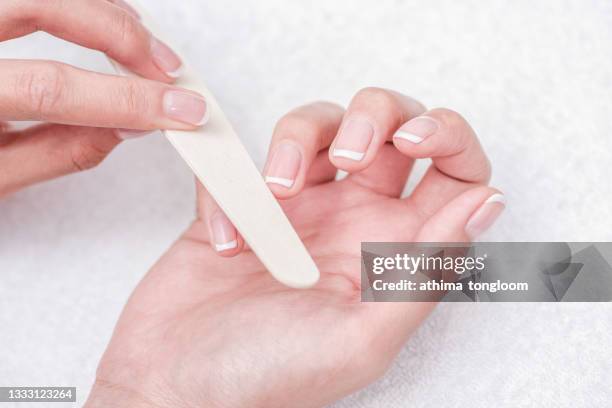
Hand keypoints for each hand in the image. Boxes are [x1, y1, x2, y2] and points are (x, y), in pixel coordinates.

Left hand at [0, 0, 207, 196]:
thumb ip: (58, 150)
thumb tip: (129, 125)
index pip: (50, 89)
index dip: (125, 97)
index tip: (180, 110)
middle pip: (43, 5)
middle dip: (119, 33)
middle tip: (168, 67)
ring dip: (108, 12)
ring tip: (149, 48)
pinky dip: (87, 5)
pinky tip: (113, 24)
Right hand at [86, 88, 504, 407]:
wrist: (174, 385)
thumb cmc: (267, 379)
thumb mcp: (361, 338)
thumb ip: (425, 272)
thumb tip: (486, 203)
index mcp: (395, 253)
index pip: (453, 173)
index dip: (449, 138)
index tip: (418, 141)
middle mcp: (354, 221)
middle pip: (389, 127)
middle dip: (376, 117)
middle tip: (350, 154)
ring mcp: (298, 208)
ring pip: (319, 126)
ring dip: (300, 139)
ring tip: (277, 190)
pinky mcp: (244, 202)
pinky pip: (244, 160)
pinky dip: (232, 186)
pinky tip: (226, 242)